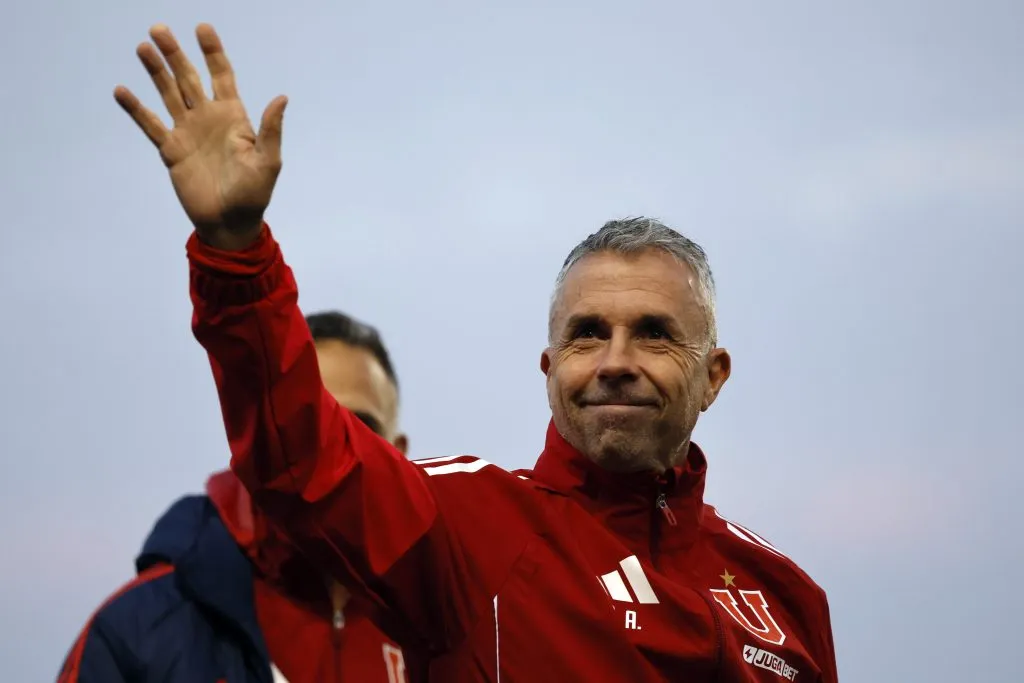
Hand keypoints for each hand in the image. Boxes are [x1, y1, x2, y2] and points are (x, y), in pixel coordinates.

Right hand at [114, 24, 286, 249]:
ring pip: (168, 93)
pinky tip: (122, 91)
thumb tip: (282, 97)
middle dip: (175, 54)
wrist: (230, 223)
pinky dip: (136, 109)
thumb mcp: (268, 162)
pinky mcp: (171, 150)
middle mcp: (208, 118)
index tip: (203, 28)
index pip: (222, 76)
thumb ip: (271, 130)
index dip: (213, 52)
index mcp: (233, 117)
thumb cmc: (254, 194)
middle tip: (159, 28)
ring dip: (156, 71)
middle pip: (189, 78)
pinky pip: (150, 125)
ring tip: (143, 47)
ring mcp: (188, 132)